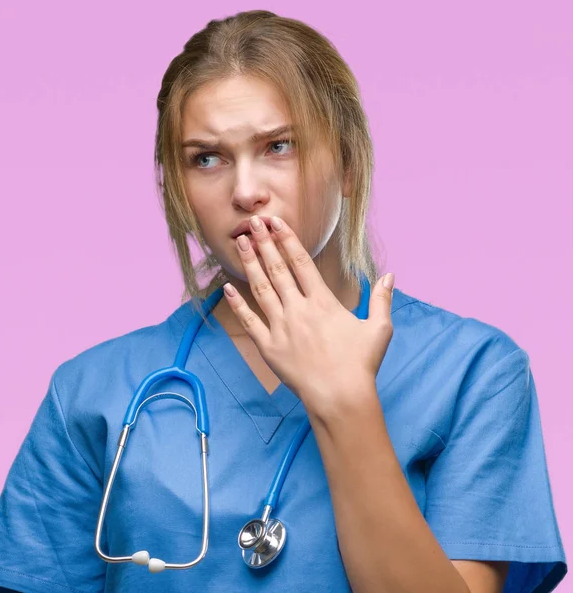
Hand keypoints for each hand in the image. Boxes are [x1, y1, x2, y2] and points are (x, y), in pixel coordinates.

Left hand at [222, 215, 394, 413]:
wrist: (340, 397)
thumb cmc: (361, 364)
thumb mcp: (379, 329)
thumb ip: (382, 299)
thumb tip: (390, 275)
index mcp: (323, 302)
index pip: (301, 262)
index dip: (287, 239)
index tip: (276, 222)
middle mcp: (299, 309)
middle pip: (278, 269)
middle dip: (264, 243)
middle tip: (252, 222)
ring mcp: (281, 327)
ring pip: (261, 289)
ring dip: (250, 264)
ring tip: (241, 243)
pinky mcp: (269, 347)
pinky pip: (250, 321)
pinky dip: (237, 304)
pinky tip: (228, 287)